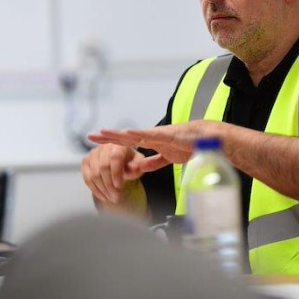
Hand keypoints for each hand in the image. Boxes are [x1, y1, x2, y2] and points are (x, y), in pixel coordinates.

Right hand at [81, 143, 145, 203]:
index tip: (119, 186)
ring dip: (103, 190)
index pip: (115, 158)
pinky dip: (95, 189)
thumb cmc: (132, 162)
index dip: (116, 173)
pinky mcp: (86, 161)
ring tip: (112, 199)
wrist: (122, 161)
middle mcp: (104, 146)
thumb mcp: (139, 164)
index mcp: (119, 144)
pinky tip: (103, 197)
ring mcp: (93, 153)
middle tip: (116, 198)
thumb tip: (132, 169)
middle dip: (109, 185)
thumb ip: (138, 166)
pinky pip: (87, 177)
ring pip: (94, 174)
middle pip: (103, 167)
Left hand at [88, 120, 225, 172]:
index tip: (96, 141)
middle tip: (90, 136)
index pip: (127, 142)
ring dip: (118, 134)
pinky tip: (127, 134)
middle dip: (108, 136)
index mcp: (151, 141)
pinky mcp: (168, 136)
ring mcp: (159, 134)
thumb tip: (139, 166)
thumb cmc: (190, 145)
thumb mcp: (168, 158)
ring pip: (134, 134)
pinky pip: (151, 135)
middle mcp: (152, 136)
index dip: (111, 141)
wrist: (208, 139)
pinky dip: (139, 134)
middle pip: (126, 137)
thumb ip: (154, 162)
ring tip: (103, 133)